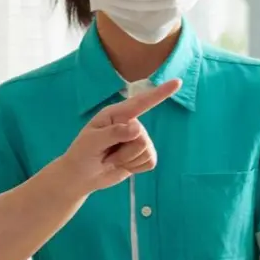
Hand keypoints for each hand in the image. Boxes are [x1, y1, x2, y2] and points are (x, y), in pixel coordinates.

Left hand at [59, 80, 181, 193]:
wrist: (81, 177)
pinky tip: (123, 165)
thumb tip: (138, 128)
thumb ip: (114, 133)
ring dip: (128, 160)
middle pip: (142, 137)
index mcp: (116, 114)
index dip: (160, 93)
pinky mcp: (142, 155)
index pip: (141, 102)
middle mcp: (130, 124)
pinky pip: (150, 161)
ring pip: (146, 151)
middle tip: (106, 154)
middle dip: (124, 152)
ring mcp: (137, 140)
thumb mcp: (92, 141)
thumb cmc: (82, 154)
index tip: (177, 83)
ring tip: (112, 159)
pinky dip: (135, 167)